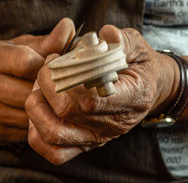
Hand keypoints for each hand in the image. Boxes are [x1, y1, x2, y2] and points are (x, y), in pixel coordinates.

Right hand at [0, 18, 74, 142]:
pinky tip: (45, 114)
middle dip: (53, 89)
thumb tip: (69, 27)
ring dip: (50, 108)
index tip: (61, 67)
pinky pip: (27, 129)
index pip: (28, 63)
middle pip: (32, 91)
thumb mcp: (18, 46)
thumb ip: (46, 41)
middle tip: (68, 86)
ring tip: (59, 100)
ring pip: (33, 113)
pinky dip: (40, 122)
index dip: (50, 66)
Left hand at [25, 25, 177, 163]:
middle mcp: (115, 124)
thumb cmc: (140, 65)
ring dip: (37, 107)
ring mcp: (100, 137)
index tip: (58, 59)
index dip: (67, 77)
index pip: (91, 97)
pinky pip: (56, 152)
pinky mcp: (87, 143)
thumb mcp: (138, 46)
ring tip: (39, 86)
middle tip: (47, 67)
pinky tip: (39, 110)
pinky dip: (38, 134)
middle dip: (47, 85)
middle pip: (67, 112)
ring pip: (54, 134)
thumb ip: (122, 40)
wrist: (150, 88)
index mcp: (132, 98)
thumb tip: (105, 36)